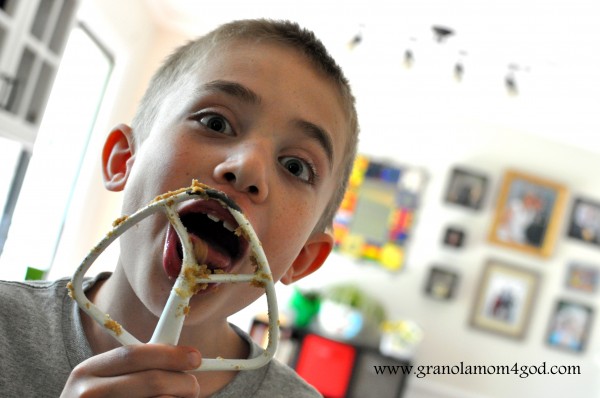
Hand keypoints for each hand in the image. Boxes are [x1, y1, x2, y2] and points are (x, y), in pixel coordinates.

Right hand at [61, 344, 201, 397]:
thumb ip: (135, 368)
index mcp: (86, 371)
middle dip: (182, 381)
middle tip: (194, 386)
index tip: (195, 357)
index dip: (169, 354)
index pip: (134, 354)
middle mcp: (87, 394)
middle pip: (151, 381)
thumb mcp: (106, 382)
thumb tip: (185, 357)